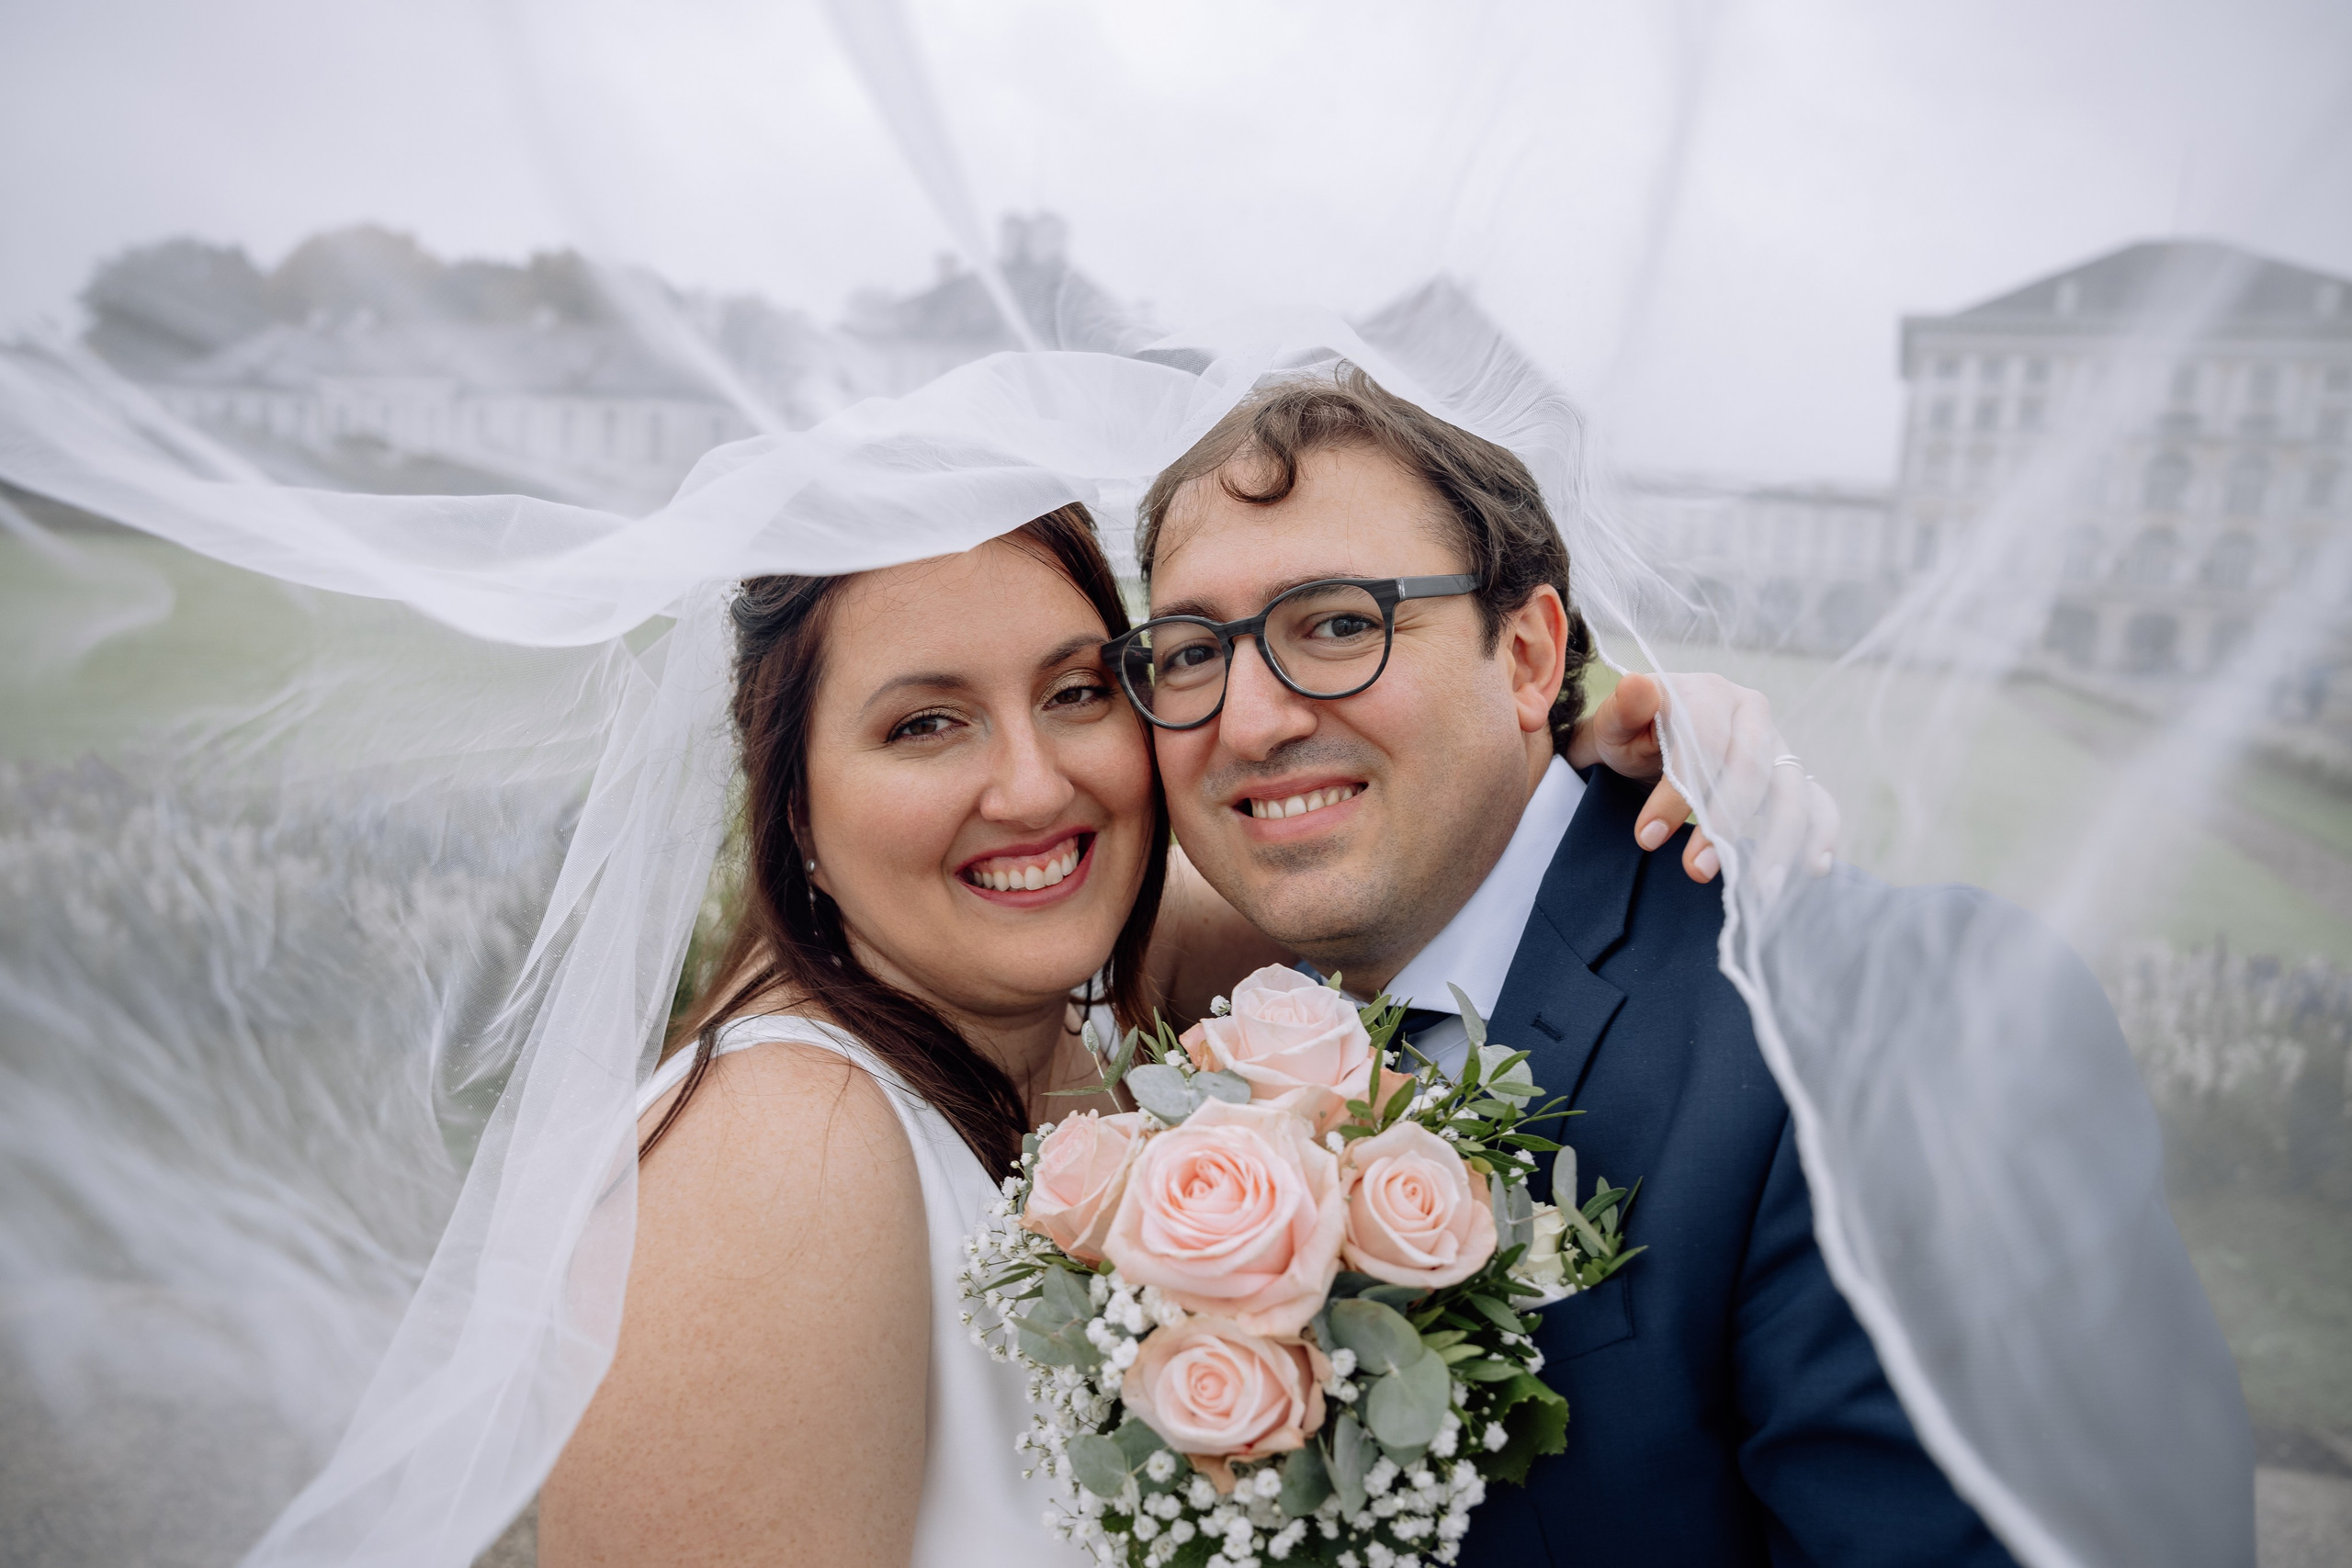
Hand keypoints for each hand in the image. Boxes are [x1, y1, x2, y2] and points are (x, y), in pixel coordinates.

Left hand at [1571, 672, 1839, 885]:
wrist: (1649, 743)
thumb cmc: (1630, 736)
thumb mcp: (1614, 724)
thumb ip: (1623, 709)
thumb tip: (1636, 685)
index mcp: (1709, 694)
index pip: (1703, 742)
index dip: (1677, 792)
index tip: (1647, 838)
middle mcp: (1752, 714)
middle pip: (1752, 768)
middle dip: (1726, 824)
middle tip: (1697, 870)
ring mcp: (1777, 745)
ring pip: (1791, 790)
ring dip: (1778, 841)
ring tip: (1758, 888)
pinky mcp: (1793, 776)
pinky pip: (1818, 802)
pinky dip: (1820, 834)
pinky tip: (1814, 868)